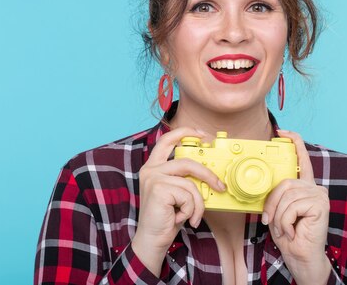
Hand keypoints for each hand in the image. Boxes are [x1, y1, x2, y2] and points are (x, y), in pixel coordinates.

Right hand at [131, 127, 225, 274]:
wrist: (152, 238)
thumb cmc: (165, 217)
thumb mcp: (176, 194)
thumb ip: (184, 180)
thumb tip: (209, 175)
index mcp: (153, 167)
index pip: (167, 140)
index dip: (185, 133)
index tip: (202, 135)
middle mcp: (150, 169)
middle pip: (187, 162)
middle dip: (208, 174)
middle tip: (220, 186)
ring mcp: (153, 178)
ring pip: (190, 183)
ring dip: (197, 204)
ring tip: (192, 216)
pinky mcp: (158, 189)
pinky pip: (188, 195)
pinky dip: (191, 210)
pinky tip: (181, 218)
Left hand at [262, 129, 331, 283]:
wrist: (299, 254)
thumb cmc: (287, 232)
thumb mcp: (277, 208)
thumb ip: (275, 193)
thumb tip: (259, 179)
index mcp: (304, 186)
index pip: (301, 160)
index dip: (293, 143)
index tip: (282, 132)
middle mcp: (313, 187)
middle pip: (284, 183)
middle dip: (272, 203)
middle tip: (270, 220)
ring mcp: (318, 194)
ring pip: (286, 195)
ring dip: (278, 215)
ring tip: (283, 227)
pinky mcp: (320, 203)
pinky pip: (291, 206)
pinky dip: (285, 220)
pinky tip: (292, 229)